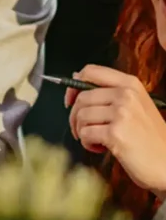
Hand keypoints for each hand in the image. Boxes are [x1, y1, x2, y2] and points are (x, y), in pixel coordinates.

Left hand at [67, 64, 165, 198]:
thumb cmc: (149, 138)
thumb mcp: (136, 106)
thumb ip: (110, 93)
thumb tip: (77, 82)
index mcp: (131, 84)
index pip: (91, 71)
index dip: (73, 85)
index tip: (70, 99)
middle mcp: (127, 95)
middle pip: (81, 98)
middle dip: (75, 117)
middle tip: (84, 129)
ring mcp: (122, 113)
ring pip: (81, 116)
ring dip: (82, 132)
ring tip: (97, 140)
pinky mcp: (115, 133)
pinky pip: (85, 134)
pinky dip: (88, 144)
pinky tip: (101, 148)